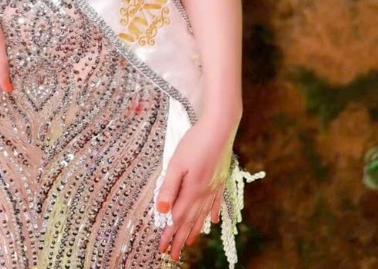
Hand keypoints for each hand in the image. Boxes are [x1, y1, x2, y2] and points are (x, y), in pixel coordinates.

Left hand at [155, 116, 234, 261]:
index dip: (169, 234)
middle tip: (173, 254)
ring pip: (203, 214)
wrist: (220, 127)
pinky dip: (214, 214)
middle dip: (180, 238)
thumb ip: (169, 187)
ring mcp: (214, 187)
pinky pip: (217, 202)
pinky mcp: (221, 179)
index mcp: (192, 190)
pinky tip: (214, 221)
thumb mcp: (177, 163)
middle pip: (190, 220)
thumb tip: (161, 211)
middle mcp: (204, 193)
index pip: (178, 218)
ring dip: (195, 230)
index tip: (163, 248)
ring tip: (190, 243)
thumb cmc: (195, 142)